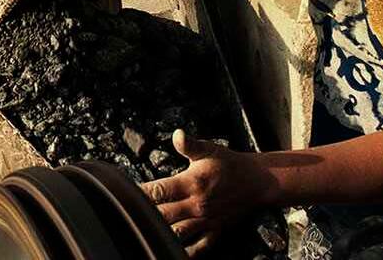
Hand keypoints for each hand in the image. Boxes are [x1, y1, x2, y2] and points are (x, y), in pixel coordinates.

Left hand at [141, 130, 276, 256]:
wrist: (257, 180)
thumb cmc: (229, 163)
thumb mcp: (208, 149)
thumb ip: (189, 145)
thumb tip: (176, 134)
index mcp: (192, 183)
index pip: (159, 191)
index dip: (140, 193)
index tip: (125, 193)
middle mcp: (197, 205)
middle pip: (163, 215)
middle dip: (145, 215)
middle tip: (128, 215)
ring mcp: (205, 221)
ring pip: (177, 233)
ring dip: (161, 234)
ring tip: (145, 233)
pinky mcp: (215, 231)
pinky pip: (199, 247)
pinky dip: (186, 252)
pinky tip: (171, 252)